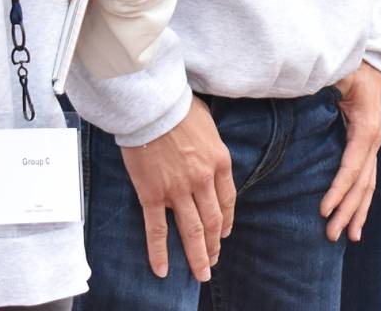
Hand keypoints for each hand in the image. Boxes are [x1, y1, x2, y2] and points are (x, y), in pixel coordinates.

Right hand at [119, 95, 234, 281]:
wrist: (154, 107)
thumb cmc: (181, 110)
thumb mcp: (210, 126)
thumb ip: (212, 148)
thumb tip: (210, 157)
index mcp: (219, 162)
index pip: (227, 201)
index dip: (226, 221)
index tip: (225, 234)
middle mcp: (203, 180)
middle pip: (212, 221)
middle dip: (214, 245)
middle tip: (213, 262)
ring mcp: (178, 191)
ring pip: (192, 230)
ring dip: (197, 255)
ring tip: (201, 273)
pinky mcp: (152, 196)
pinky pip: (157, 231)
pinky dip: (159, 253)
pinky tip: (162, 271)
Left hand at [321, 62, 380, 241]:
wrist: (369, 60)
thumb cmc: (351, 66)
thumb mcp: (340, 72)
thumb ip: (326, 85)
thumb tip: (305, 92)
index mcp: (366, 125)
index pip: (353, 165)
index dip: (339, 189)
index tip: (324, 210)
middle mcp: (374, 138)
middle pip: (363, 182)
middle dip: (348, 210)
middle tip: (330, 234)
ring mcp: (374, 143)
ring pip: (369, 185)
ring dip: (358, 212)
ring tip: (349, 237)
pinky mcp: (368, 146)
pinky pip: (367, 178)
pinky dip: (361, 200)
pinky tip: (355, 219)